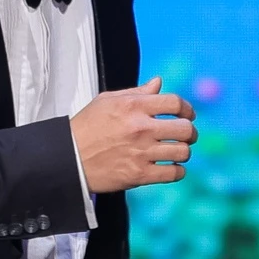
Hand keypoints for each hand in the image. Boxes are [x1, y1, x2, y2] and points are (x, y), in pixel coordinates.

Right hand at [70, 77, 197, 193]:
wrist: (68, 158)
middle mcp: (140, 128)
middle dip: (190, 132)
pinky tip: (170, 167)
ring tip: (176, 152)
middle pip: (185, 129)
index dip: (187, 109)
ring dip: (183, 152)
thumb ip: (137, 93)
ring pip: (183, 152)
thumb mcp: (107, 101)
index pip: (175, 102)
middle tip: (186, 135)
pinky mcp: (139, 174)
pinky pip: (174, 173)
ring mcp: (141, 152)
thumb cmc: (86, 127)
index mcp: (133, 106)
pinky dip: (177, 171)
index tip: (187, 114)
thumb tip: (159, 83)